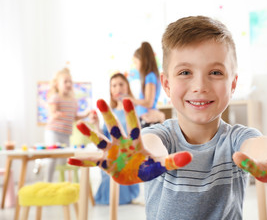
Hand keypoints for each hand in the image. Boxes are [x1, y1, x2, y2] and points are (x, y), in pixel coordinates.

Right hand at [67, 98, 191, 184]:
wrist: (138, 173)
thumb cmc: (149, 166)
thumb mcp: (162, 165)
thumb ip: (174, 161)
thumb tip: (191, 157)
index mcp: (136, 141)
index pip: (134, 125)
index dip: (130, 114)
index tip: (126, 99)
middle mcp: (122, 143)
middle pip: (114, 127)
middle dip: (108, 115)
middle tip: (101, 99)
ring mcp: (112, 152)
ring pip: (100, 140)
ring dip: (90, 132)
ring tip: (79, 123)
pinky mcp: (106, 164)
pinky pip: (92, 162)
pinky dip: (83, 160)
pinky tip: (70, 159)